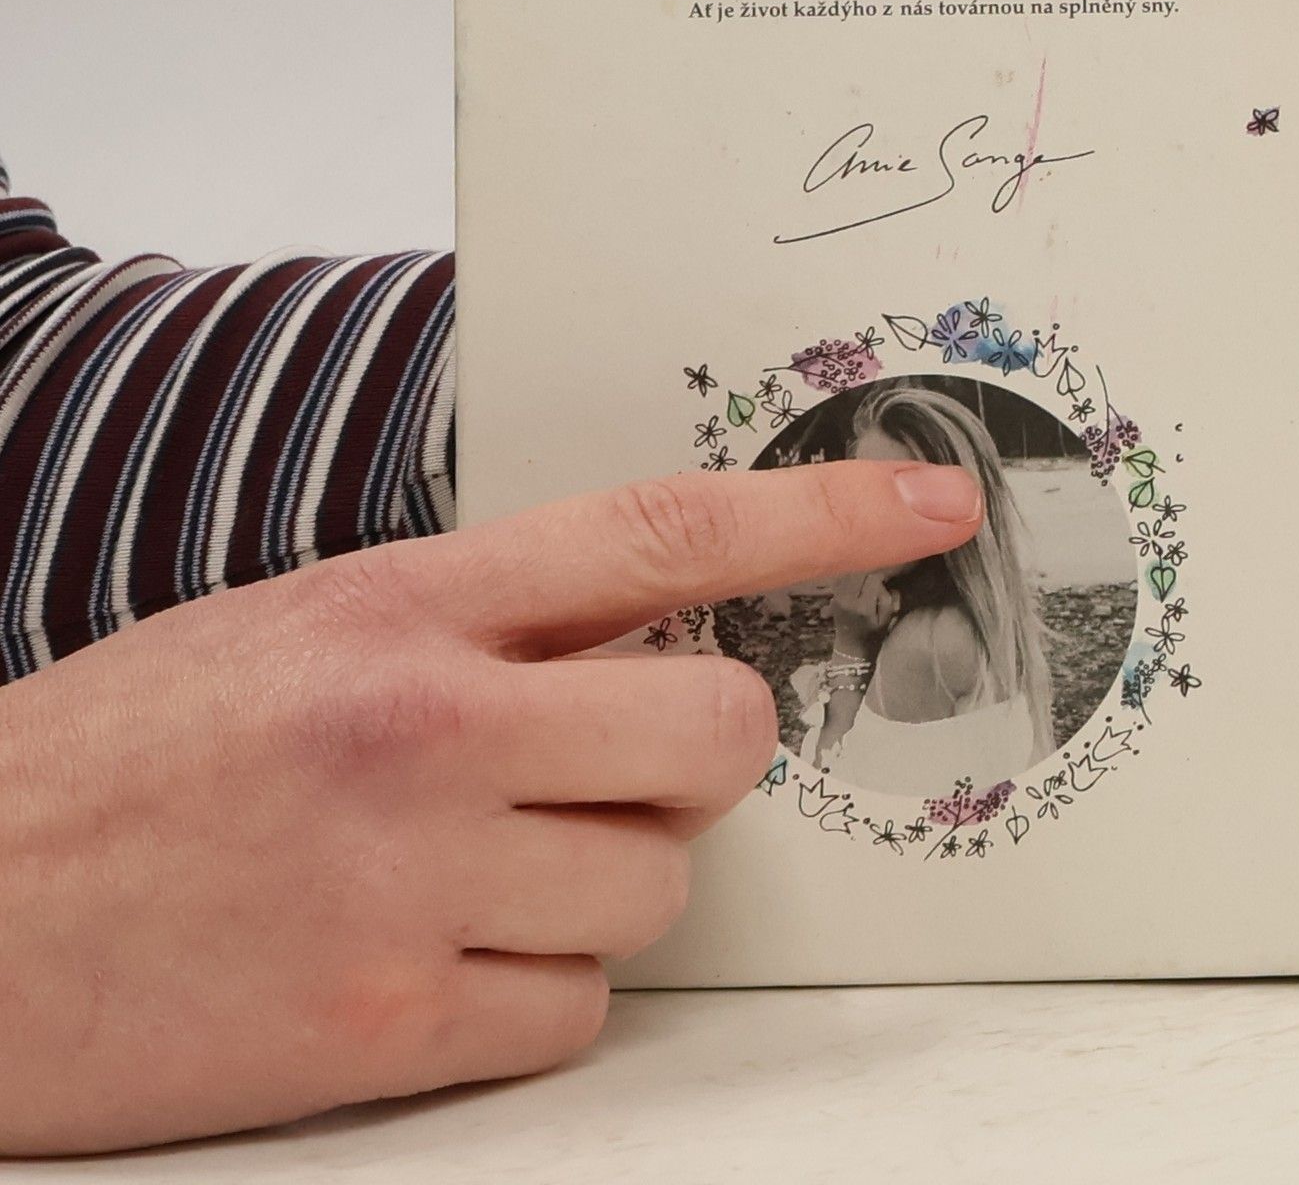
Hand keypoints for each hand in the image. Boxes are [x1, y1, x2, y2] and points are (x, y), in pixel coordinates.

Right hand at [0, 457, 980, 1155]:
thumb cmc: (132, 755)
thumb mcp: (309, 623)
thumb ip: (489, 619)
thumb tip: (655, 629)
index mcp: (403, 604)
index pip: (665, 530)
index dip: (823, 514)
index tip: (930, 508)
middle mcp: (425, 728)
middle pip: (716, 724)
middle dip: (700, 745)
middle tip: (617, 753)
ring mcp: (410, 883)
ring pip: (662, 879)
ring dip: (608, 875)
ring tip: (476, 862)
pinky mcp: (385, 1025)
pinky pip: (579, 1006)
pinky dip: (538, 988)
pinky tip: (433, 953)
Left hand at [830, 568, 900, 654]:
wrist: (851, 649)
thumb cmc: (873, 636)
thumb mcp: (886, 620)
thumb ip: (887, 598)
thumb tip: (882, 581)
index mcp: (863, 607)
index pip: (872, 579)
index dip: (881, 576)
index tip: (886, 578)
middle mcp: (847, 600)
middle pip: (859, 573)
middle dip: (869, 572)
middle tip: (876, 577)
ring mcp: (837, 598)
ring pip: (849, 574)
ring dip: (859, 573)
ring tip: (867, 578)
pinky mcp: (833, 598)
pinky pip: (841, 580)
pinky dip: (850, 577)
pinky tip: (856, 582)